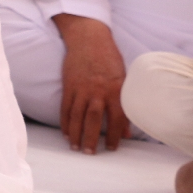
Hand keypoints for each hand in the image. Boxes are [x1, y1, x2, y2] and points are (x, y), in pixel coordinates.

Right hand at [54, 14, 129, 153]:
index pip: (116, 118)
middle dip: (91, 138)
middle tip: (89, 153)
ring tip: (75, 147)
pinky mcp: (69, 85)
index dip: (114, 135)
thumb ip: (125, 103)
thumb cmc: (109, 58)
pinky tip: (65, 132)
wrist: (89, 39)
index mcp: (115, 89)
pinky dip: (65, 121)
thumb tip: (127, 129)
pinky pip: (65, 107)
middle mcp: (98, 90)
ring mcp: (81, 88)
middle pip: (93, 119)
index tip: (112, 148)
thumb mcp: (123, 78)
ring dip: (75, 133)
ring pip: (77, 115)